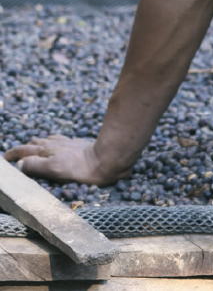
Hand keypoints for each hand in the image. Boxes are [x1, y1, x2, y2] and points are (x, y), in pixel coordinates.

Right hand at [4, 135, 127, 186]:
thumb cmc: (79, 167)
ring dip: (38, 144)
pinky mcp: (78, 144)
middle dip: (24, 148)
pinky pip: (61, 140)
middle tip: (15, 153)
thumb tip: (20, 163)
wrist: (105, 159)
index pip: (25, 151)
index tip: (4, 159)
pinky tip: (57, 143)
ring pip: (48, 140)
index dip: (13, 154)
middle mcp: (56, 145)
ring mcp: (67, 143)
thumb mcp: (53, 169)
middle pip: (35, 143)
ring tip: (32, 146)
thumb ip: (35, 166)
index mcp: (47, 151)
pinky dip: (53, 142)